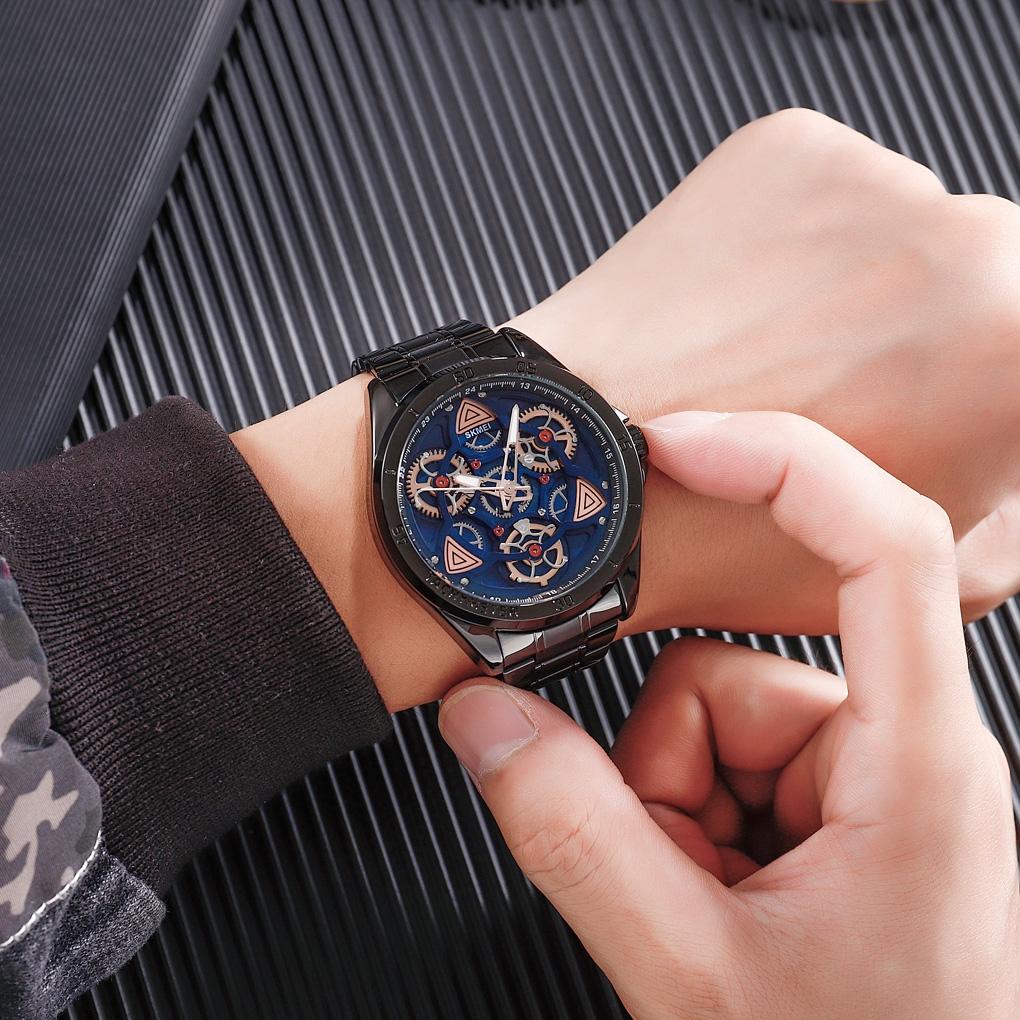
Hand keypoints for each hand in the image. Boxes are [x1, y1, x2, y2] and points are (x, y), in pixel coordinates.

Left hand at [234, 109, 1019, 710]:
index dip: (988, 379)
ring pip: (901, 229)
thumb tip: (1018, 439)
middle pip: (984, 274)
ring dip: (862, 284)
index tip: (943, 395)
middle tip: (856, 388)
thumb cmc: (726, 534)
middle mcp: (970, 242)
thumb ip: (1016, 496)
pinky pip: (827, 196)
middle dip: (931, 331)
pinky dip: (793, 246)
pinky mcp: (790, 149)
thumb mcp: (925, 560)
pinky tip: (737, 315)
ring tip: (776, 359)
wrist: (583, 475)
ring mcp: (873, 185)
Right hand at [440, 411, 1019, 1018]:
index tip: (677, 445)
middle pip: (728, 662)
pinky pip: (718, 756)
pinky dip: (692, 817)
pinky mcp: (831, 798)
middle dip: (664, 766)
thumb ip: (571, 833)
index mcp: (914, 764)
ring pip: (708, 714)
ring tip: (709, 901)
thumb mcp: (691, 973)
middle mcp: (902, 746)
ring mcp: (865, 772)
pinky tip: (722, 893)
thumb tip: (483, 716)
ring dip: (676, 803)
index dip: (778, 461)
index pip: (881, 541)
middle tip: (680, 869)